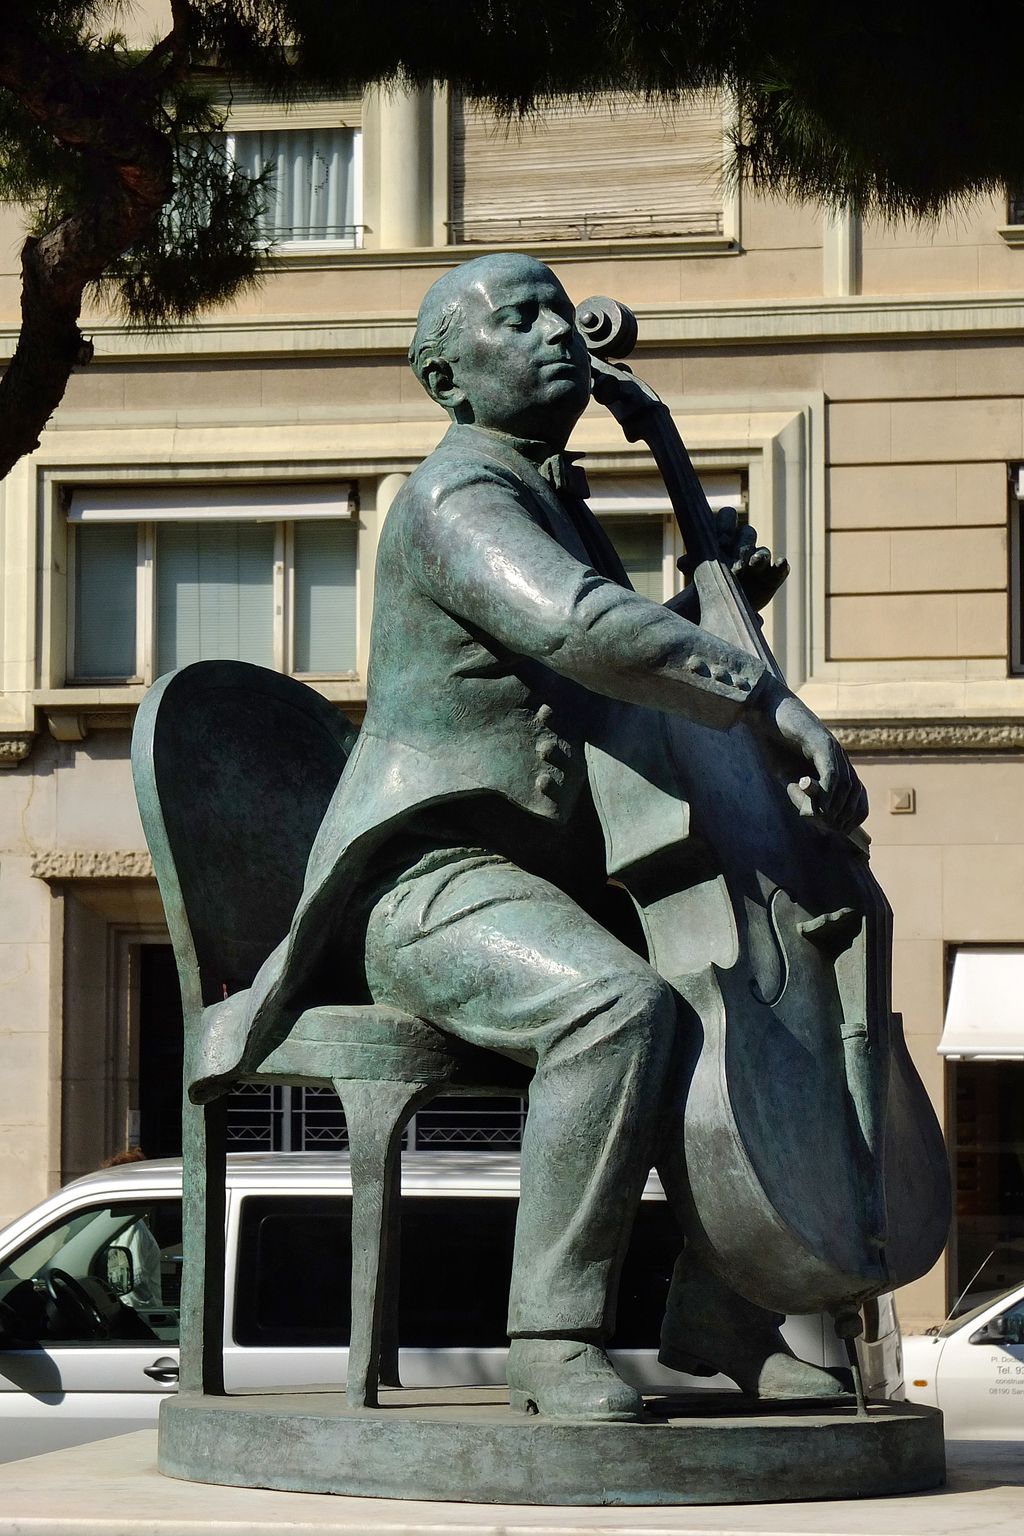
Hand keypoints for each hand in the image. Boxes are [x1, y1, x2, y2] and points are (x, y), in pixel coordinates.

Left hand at [679, 507, 788, 611]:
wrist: (724, 608)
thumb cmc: (710, 586)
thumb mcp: (699, 576)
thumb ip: (693, 566)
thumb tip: (682, 562)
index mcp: (725, 537)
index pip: (728, 517)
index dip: (726, 525)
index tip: (720, 541)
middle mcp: (744, 545)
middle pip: (748, 533)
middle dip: (741, 545)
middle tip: (733, 561)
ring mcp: (760, 561)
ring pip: (763, 551)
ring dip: (758, 557)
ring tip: (752, 564)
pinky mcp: (773, 576)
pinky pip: (780, 568)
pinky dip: (781, 566)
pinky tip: (780, 563)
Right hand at [763, 683, 867, 833]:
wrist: (765, 706)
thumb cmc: (775, 740)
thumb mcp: (786, 775)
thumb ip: (799, 794)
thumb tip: (811, 816)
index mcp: (835, 764)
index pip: (858, 795)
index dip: (854, 815)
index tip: (841, 830)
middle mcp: (839, 756)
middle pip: (855, 793)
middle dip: (845, 816)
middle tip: (829, 828)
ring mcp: (832, 748)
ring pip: (845, 786)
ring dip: (835, 808)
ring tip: (821, 819)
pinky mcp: (820, 742)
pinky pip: (830, 772)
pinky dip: (826, 791)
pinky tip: (816, 801)